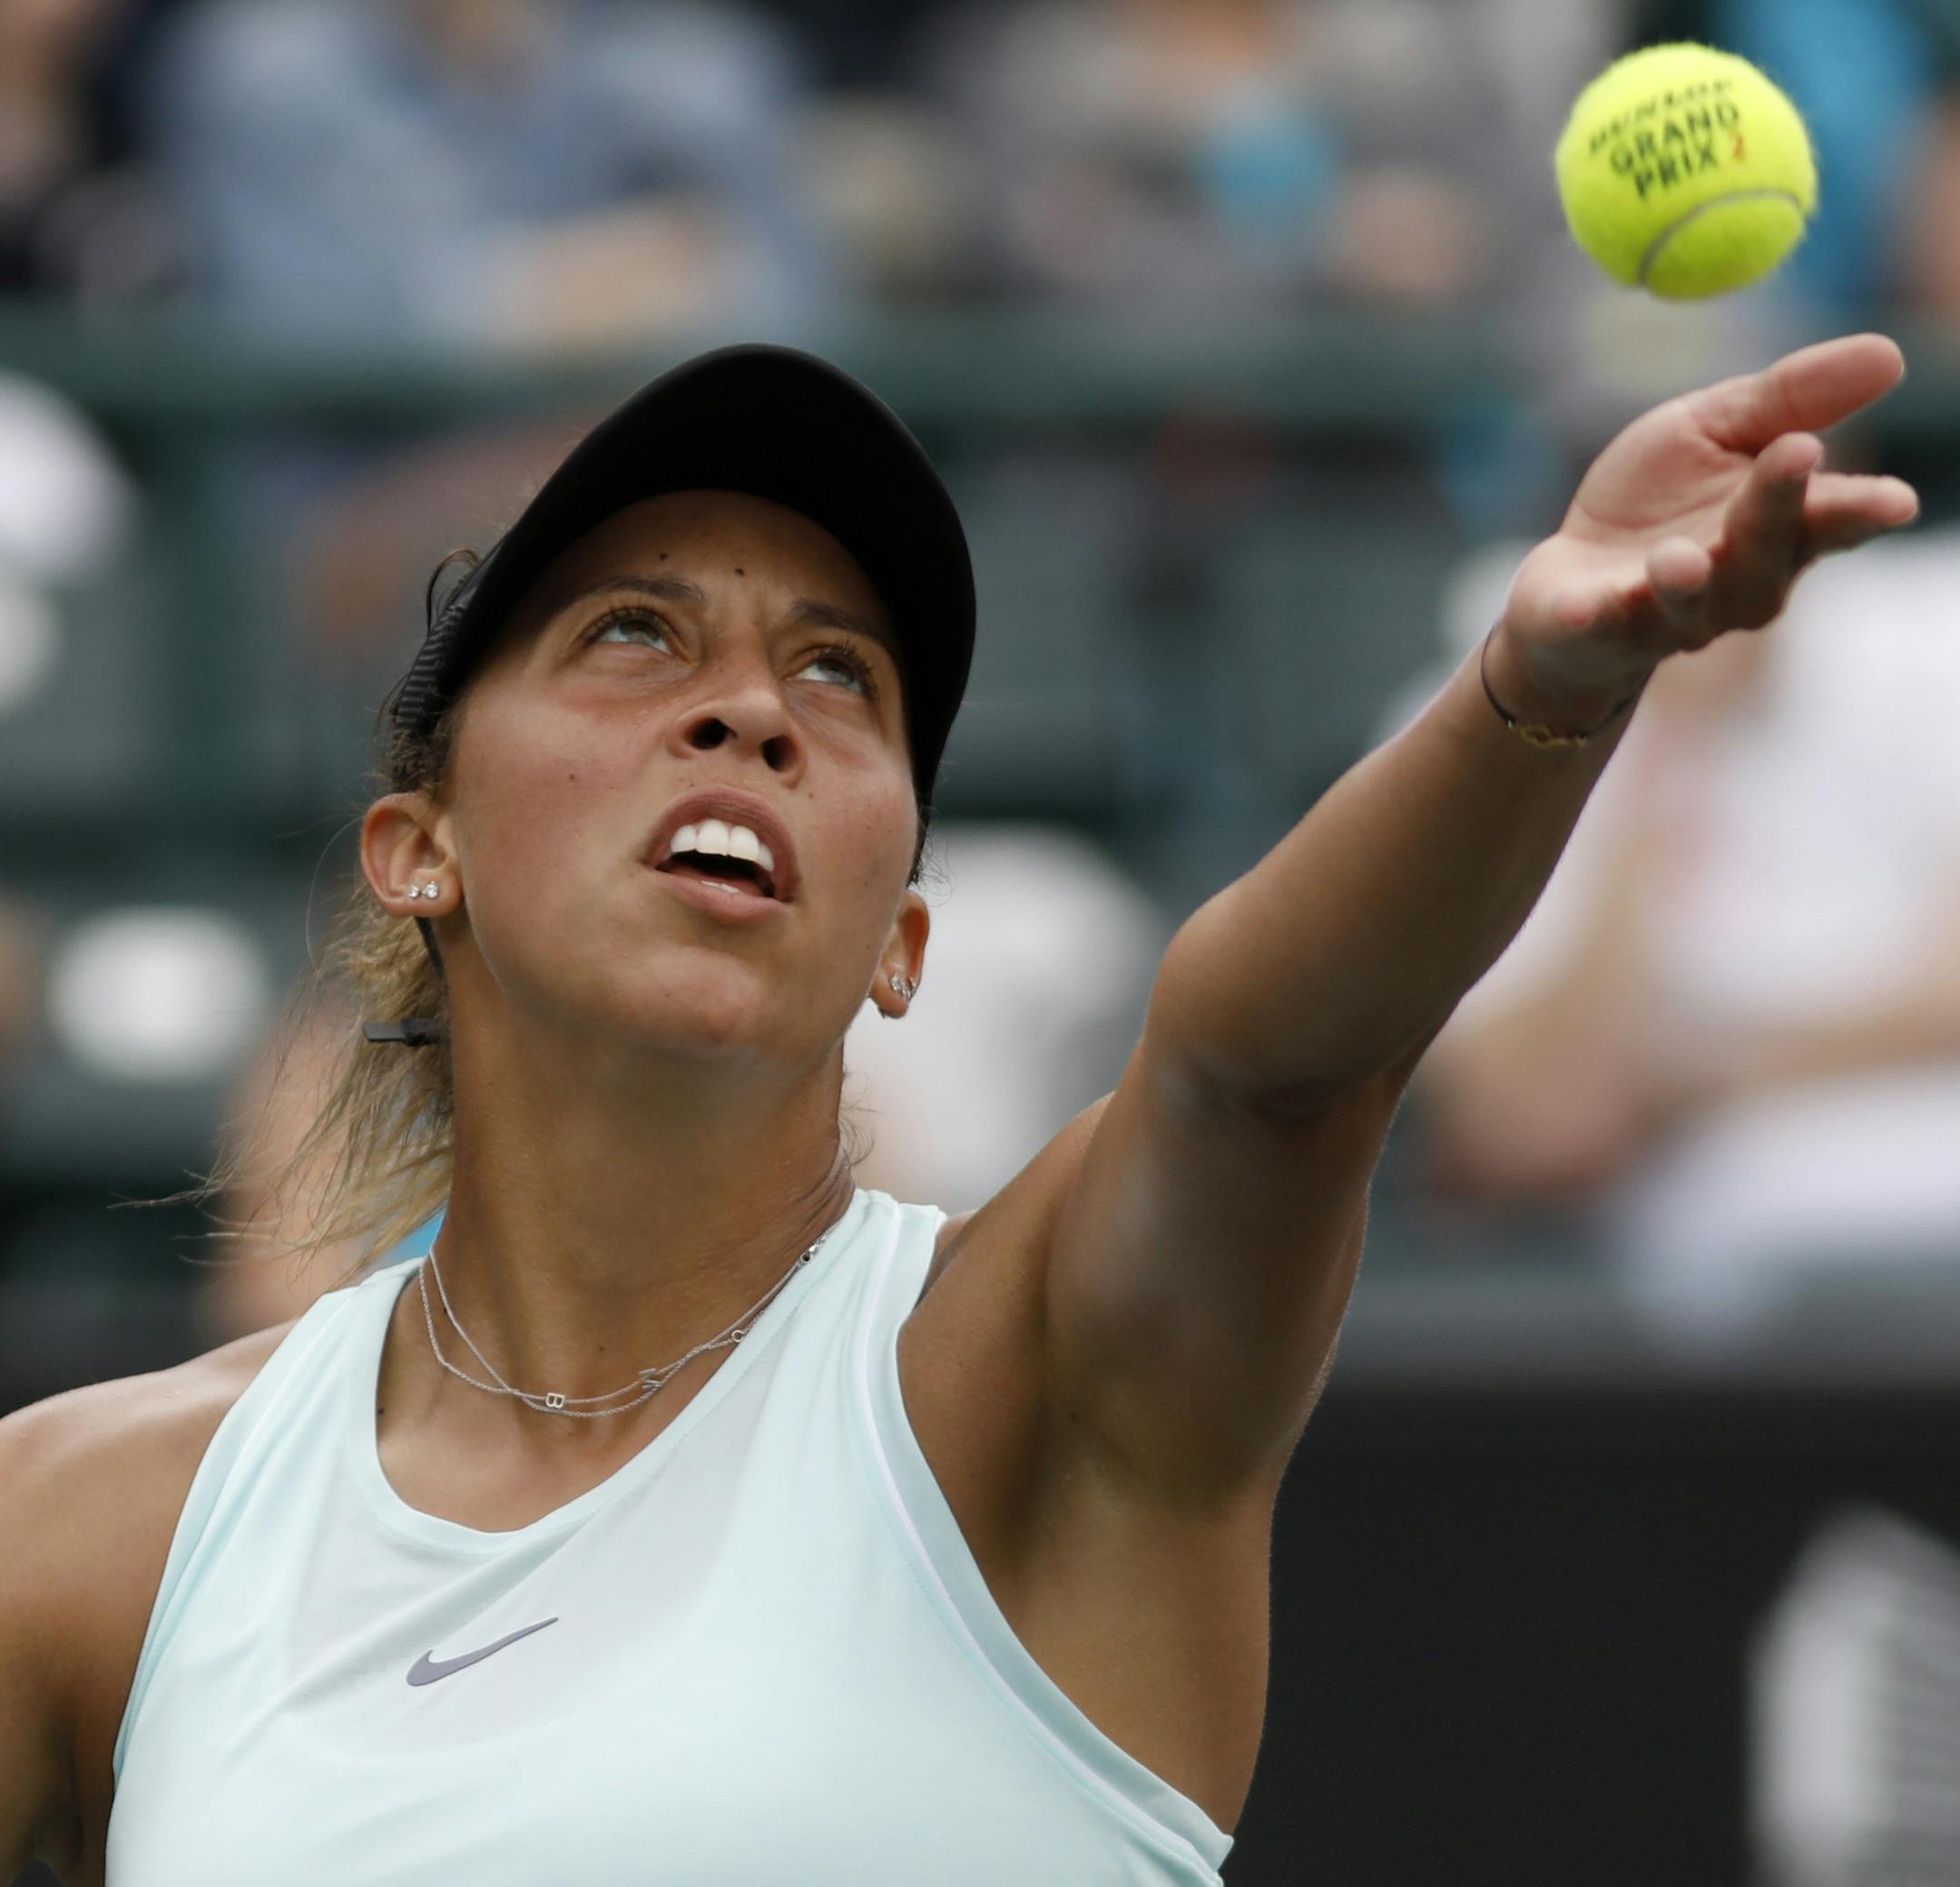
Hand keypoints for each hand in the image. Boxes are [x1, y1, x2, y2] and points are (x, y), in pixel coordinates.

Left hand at [1497, 334, 1921, 724]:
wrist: (1568, 587)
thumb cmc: (1657, 503)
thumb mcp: (1713, 429)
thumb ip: (1789, 400)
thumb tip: (1890, 352)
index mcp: (1776, 528)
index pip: (1830, 520)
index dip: (1861, 511)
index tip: (1895, 501)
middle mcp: (1734, 584)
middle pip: (1762, 551)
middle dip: (1778, 507)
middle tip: (1796, 453)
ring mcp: (1665, 614)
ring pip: (1688, 603)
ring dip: (1686, 580)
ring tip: (1680, 557)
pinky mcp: (1597, 631)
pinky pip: (1598, 628)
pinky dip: (1592, 617)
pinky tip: (1585, 607)